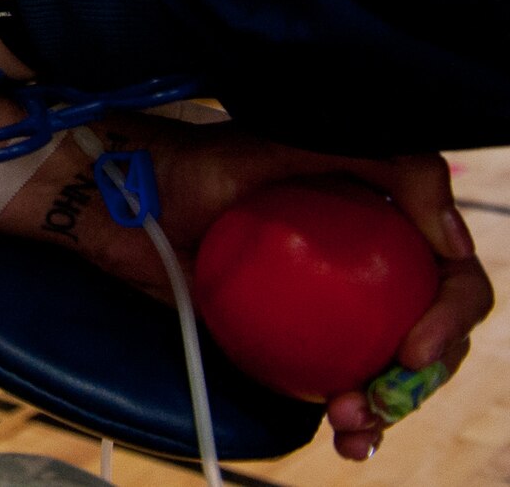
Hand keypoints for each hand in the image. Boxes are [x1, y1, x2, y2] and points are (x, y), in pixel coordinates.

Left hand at [60, 119, 492, 462]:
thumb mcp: (286, 141)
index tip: (414, 349)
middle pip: (429, 330)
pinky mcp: (293, 340)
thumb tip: (449, 238)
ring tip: (350, 421)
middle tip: (376, 397)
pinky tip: (344, 438)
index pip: (449, 272)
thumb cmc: (197, 163)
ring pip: (390, 370)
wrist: (127, 203)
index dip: (452, 314)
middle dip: (422, 378)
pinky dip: (354, 420)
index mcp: (383, 220)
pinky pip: (337, 383)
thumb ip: (377, 161)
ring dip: (389, 409)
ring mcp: (332, 309)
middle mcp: (368, 266)